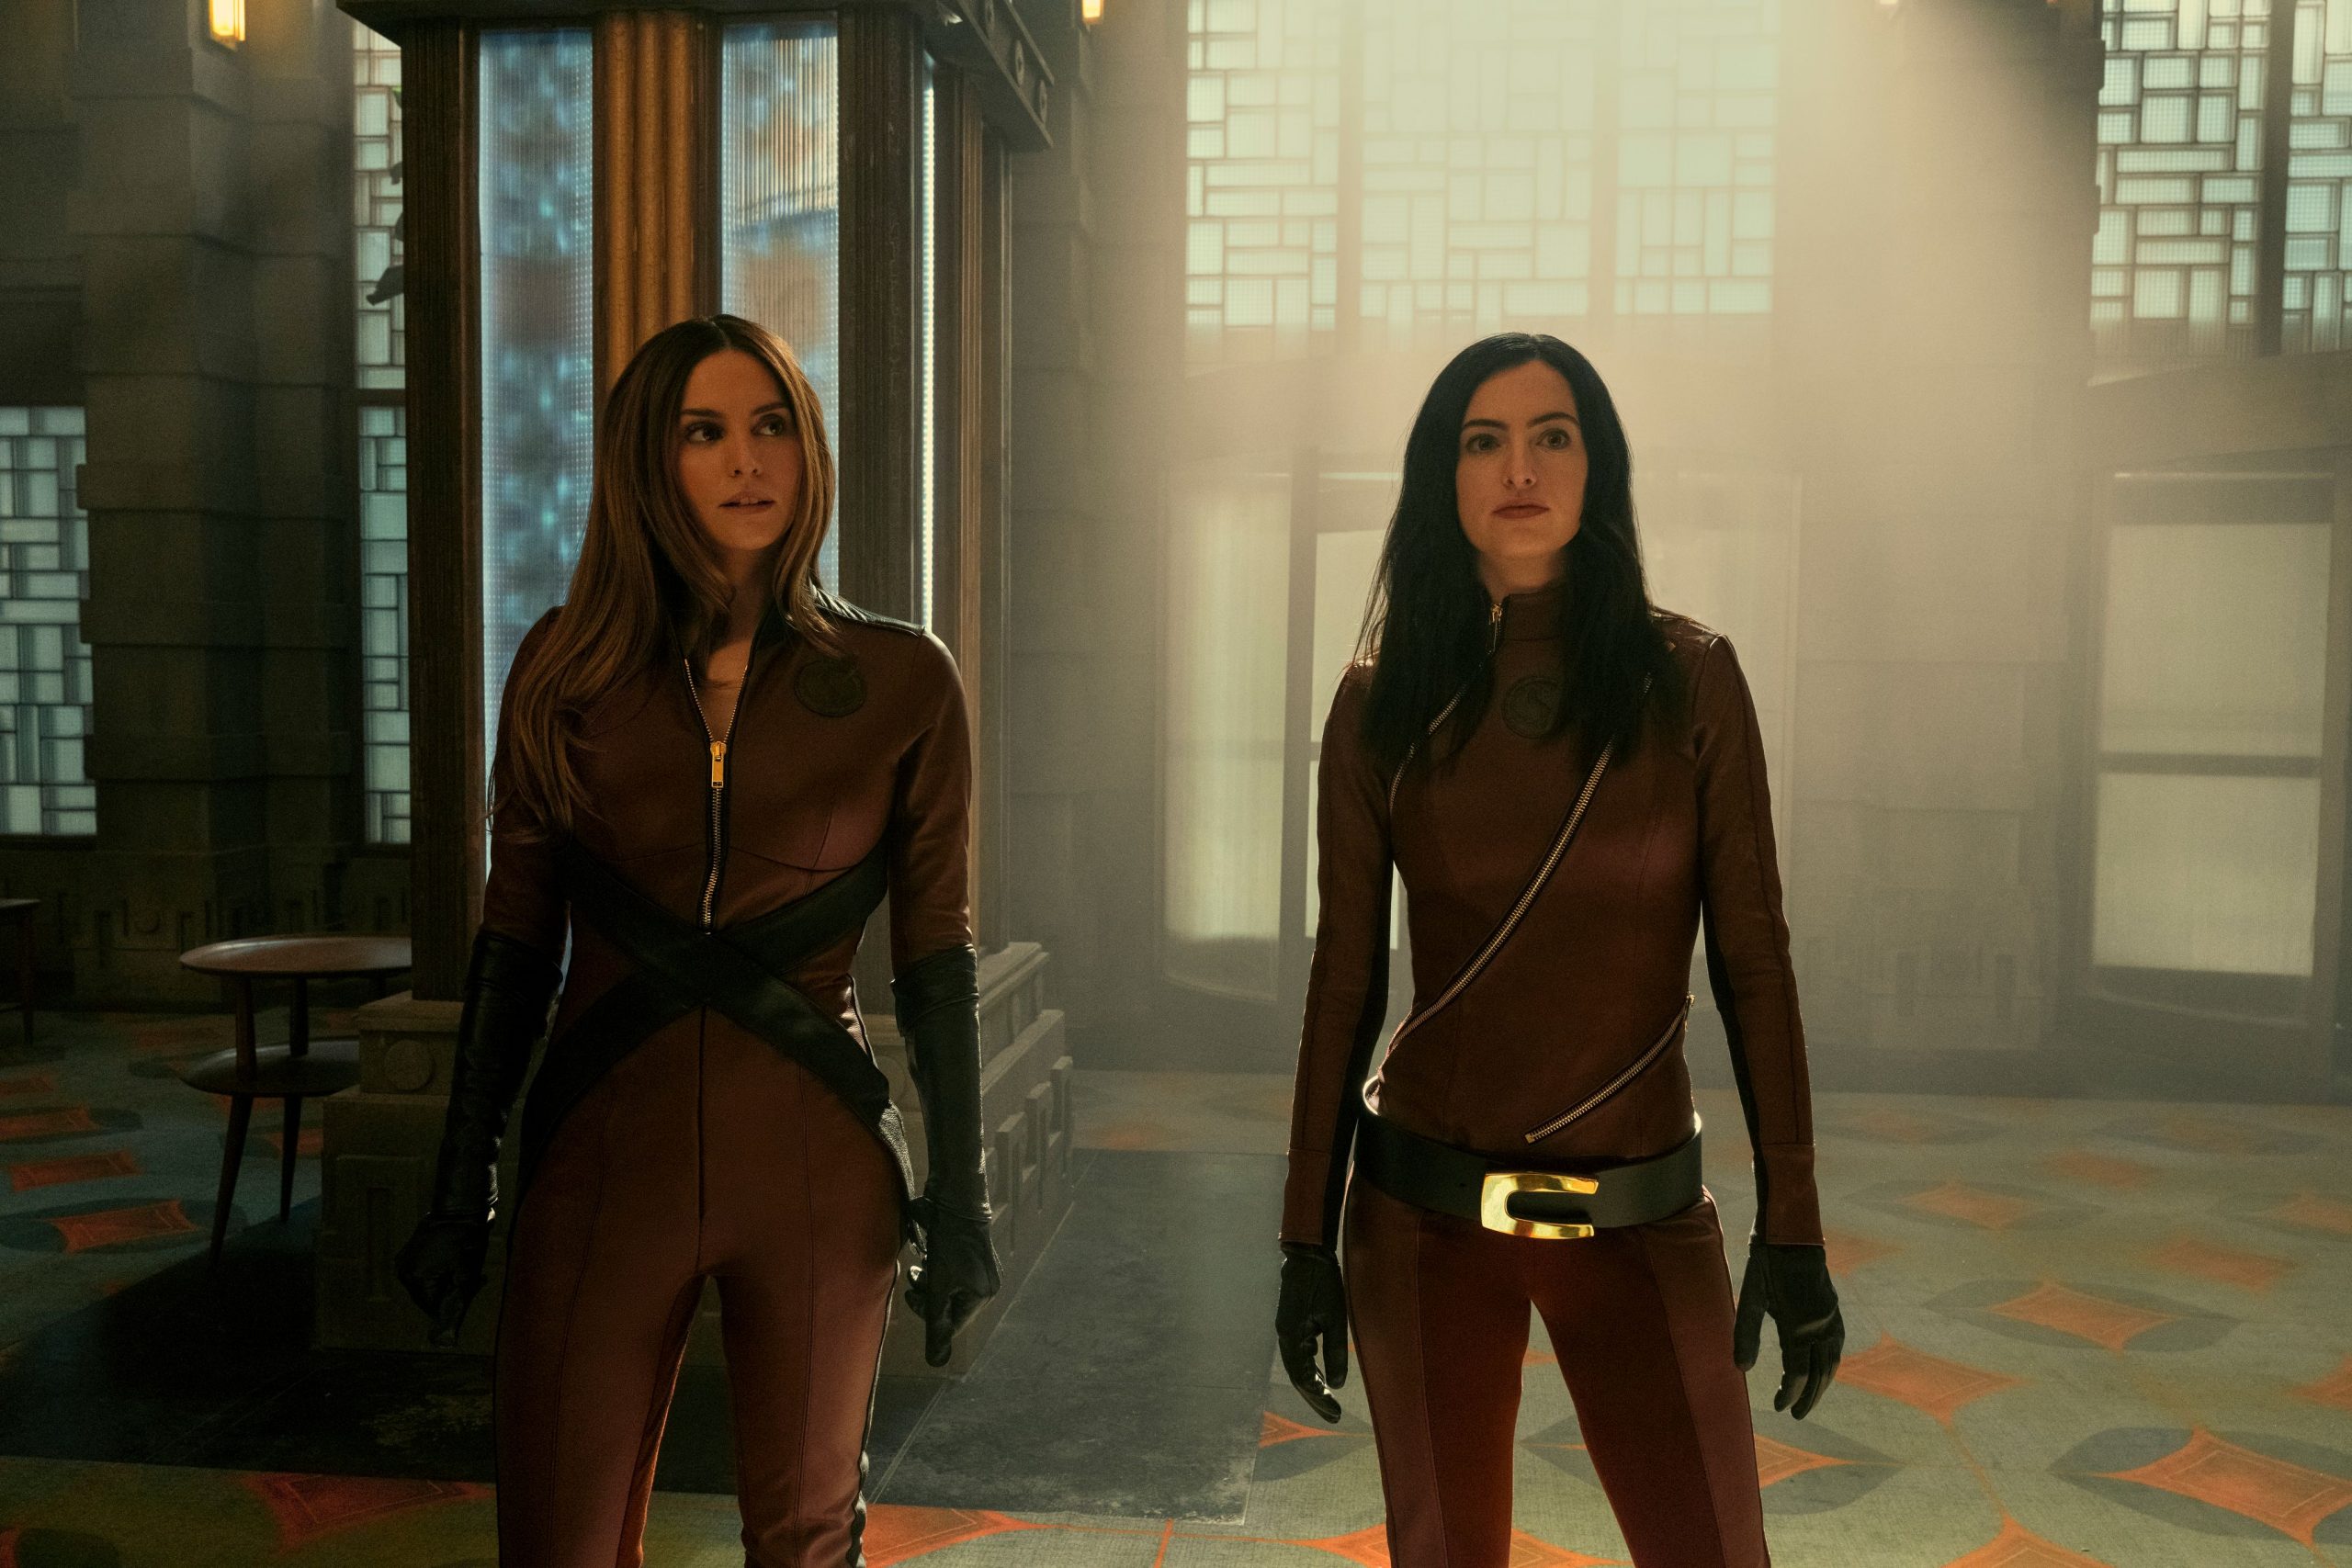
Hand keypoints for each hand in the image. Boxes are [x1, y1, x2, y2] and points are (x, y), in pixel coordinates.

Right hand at [394, 1214, 490, 1347]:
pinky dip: (434, 1274)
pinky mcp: (408, 1253)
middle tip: (468, 1287)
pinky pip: (421, 1272)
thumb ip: (459, 1297)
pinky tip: (451, 1267)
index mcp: (415, 1277)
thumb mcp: (466, 1272)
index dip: (447, 1308)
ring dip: (441, 1285)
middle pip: (425, 1297)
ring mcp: (404, 1261)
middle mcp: (404, 1271)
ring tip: (461, 1275)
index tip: (463, 1304)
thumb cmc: (465, 1239)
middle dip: (445, 1295)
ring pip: (423, 1285)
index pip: (429, 1306)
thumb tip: (455, 1317)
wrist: (458, 1208)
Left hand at [905, 1195, 1000, 1366]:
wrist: (956, 1197)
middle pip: (947, 1306)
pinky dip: (935, 1269)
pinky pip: (948, 1273)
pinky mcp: (968, 1254)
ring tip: (918, 1268)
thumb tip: (936, 1364)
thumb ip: (935, 1324)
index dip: (927, 1314)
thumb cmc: (949, 1241)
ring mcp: (978, 1269)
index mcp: (983, 1294)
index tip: (912, 1295)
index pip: (950, 1323)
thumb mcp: (937, 1285)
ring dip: (928, 1283)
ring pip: (945, 1289)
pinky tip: (927, 1255)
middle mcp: (985, 1283)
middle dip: (926, 1297)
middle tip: (915, 1278)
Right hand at [1275, 1243, 1348, 1421]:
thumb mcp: (1335, 1319)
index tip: (1335, 1413)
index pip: (1304, 1379)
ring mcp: (1286, 1330)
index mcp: (1292, 1338)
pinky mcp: (1291, 1324)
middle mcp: (1285, 1337)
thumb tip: (1337, 1384)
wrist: (1308, 1255)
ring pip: (1298, 1367)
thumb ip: (1335, 1352)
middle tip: (1332, 1416)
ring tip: (1328, 1401)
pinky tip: (1321, 1376)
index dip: (1319, 1398)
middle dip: (1315, 1397)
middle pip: (1298, 1377)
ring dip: (1312, 1385)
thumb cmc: (1324, 1284)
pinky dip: (1310, 1369)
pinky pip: (1299, 1354)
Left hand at [1732, 1239, 1842, 1418]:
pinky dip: (1830, 1365)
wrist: (1792, 1233)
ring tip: (1808, 1399)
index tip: (1778, 1407)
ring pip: (1832, 1362)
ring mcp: (1831, 1318)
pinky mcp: (1834, 1311)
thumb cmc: (1766, 1264)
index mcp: (1798, 1325)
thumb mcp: (1751, 1296)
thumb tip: (1740, 1367)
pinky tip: (1821, 1371)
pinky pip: (1837, 1347)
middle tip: (1795, 1414)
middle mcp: (1820, 1326)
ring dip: (1821, 1384)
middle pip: (1818, 1373)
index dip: (1789, 1393)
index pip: (1798, 1372)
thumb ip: (1745, 1332)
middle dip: (1808, 1397)